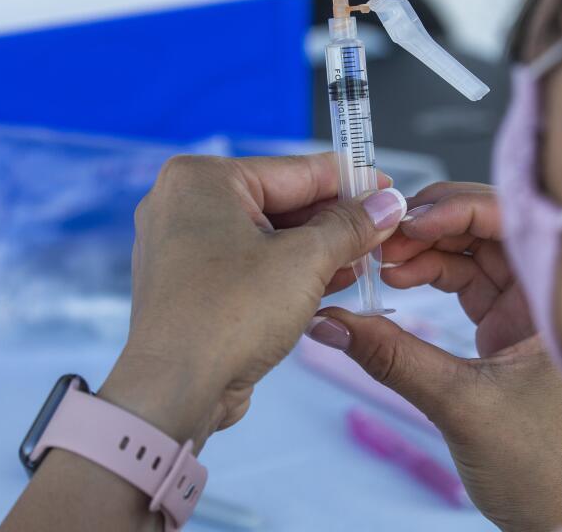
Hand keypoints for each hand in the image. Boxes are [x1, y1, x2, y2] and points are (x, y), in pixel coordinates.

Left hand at [100, 153, 404, 449]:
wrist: (174, 391)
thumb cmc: (229, 315)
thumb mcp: (305, 261)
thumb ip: (350, 226)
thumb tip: (387, 204)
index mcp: (202, 179)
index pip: (295, 170)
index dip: (350, 181)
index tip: (387, 190)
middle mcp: (185, 203)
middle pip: (281, 202)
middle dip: (334, 221)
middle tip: (382, 231)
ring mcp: (183, 245)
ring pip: (268, 236)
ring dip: (318, 250)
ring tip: (365, 259)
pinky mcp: (191, 284)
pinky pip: (250, 264)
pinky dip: (289, 271)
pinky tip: (332, 281)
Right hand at [310, 183, 561, 531]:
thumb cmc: (553, 472)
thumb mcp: (463, 406)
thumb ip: (394, 358)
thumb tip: (331, 321)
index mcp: (560, 297)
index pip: (511, 219)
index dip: (455, 209)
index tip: (405, 222)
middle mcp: (549, 293)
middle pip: (489, 228)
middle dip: (432, 227)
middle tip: (382, 240)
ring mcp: (529, 312)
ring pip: (474, 255)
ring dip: (426, 253)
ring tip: (382, 266)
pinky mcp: (510, 334)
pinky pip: (468, 286)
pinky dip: (431, 280)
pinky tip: (398, 284)